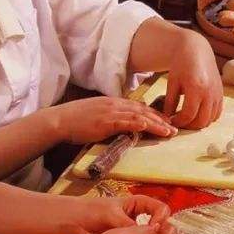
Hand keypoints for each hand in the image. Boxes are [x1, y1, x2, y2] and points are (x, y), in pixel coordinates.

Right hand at [46, 96, 175, 143]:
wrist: (60, 120)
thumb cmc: (76, 120)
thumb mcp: (97, 114)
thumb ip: (111, 117)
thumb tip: (123, 125)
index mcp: (114, 102)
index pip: (139, 107)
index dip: (155, 114)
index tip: (166, 122)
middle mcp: (115, 104)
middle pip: (143, 110)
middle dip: (161, 119)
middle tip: (174, 128)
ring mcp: (111, 112)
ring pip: (139, 116)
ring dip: (156, 124)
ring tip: (168, 132)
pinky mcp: (105, 121)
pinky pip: (125, 122)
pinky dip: (138, 123)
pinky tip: (148, 126)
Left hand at [68, 195, 177, 233]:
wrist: (75, 222)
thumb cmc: (91, 212)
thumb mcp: (111, 216)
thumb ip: (129, 225)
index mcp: (140, 205)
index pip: (162, 210)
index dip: (162, 219)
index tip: (154, 227)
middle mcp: (142, 218)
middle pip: (165, 226)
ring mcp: (137, 233)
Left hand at [163, 30, 223, 129]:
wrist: (196, 50)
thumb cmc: (181, 65)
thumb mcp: (172, 82)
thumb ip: (170, 102)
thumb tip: (167, 119)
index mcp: (196, 88)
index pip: (188, 115)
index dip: (179, 122)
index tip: (171, 121)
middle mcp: (210, 92)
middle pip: (201, 121)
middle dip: (189, 126)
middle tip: (179, 122)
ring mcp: (217, 94)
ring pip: (210, 119)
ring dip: (199, 122)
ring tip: (187, 117)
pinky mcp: (221, 94)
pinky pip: (217, 113)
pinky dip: (208, 117)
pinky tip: (197, 112)